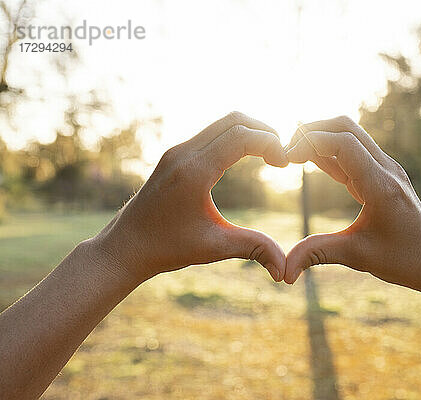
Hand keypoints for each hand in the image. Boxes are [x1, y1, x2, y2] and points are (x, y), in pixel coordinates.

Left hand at [92, 112, 288, 282]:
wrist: (125, 246)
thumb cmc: (166, 248)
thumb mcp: (214, 248)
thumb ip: (254, 248)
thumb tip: (285, 270)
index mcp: (194, 171)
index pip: (241, 137)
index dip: (271, 144)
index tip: (285, 164)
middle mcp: (184, 153)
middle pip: (234, 120)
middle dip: (265, 132)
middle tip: (281, 156)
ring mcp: (177, 152)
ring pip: (222, 123)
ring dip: (250, 133)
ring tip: (269, 156)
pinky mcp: (175, 156)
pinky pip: (211, 134)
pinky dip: (234, 137)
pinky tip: (246, 158)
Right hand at [284, 116, 420, 316]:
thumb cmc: (404, 260)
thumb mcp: (358, 256)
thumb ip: (318, 254)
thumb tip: (284, 272)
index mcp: (381, 186)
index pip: (343, 143)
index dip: (310, 143)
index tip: (286, 158)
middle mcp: (386, 169)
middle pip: (346, 126)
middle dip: (312, 130)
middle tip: (286, 150)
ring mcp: (386, 169)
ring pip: (350, 134)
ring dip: (320, 137)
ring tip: (292, 155)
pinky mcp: (382, 174)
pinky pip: (353, 151)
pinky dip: (329, 151)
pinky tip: (310, 161)